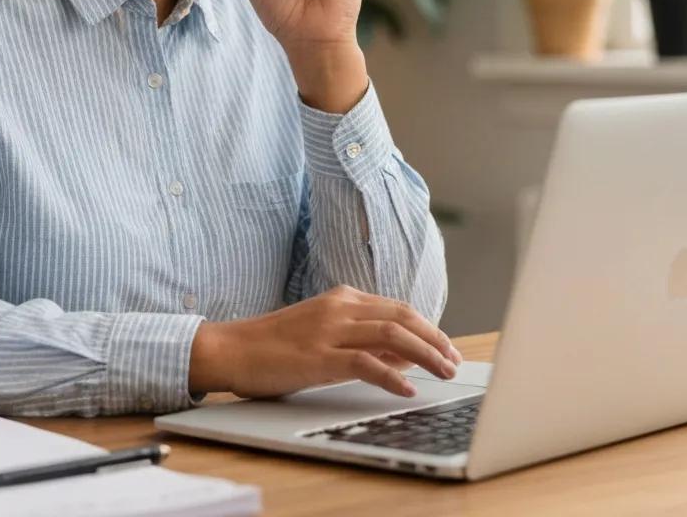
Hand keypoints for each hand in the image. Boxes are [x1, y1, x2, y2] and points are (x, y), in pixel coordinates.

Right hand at [188, 284, 462, 398]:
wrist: (231, 348)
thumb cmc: (274, 345)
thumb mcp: (322, 334)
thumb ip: (360, 340)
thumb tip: (402, 355)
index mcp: (341, 298)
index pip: (396, 308)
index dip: (427, 327)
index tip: (446, 346)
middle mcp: (339, 307)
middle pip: (401, 316)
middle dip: (434, 338)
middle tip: (454, 359)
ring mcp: (329, 330)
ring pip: (392, 335)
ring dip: (425, 354)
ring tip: (444, 372)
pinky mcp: (319, 357)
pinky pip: (366, 363)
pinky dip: (392, 376)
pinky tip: (407, 389)